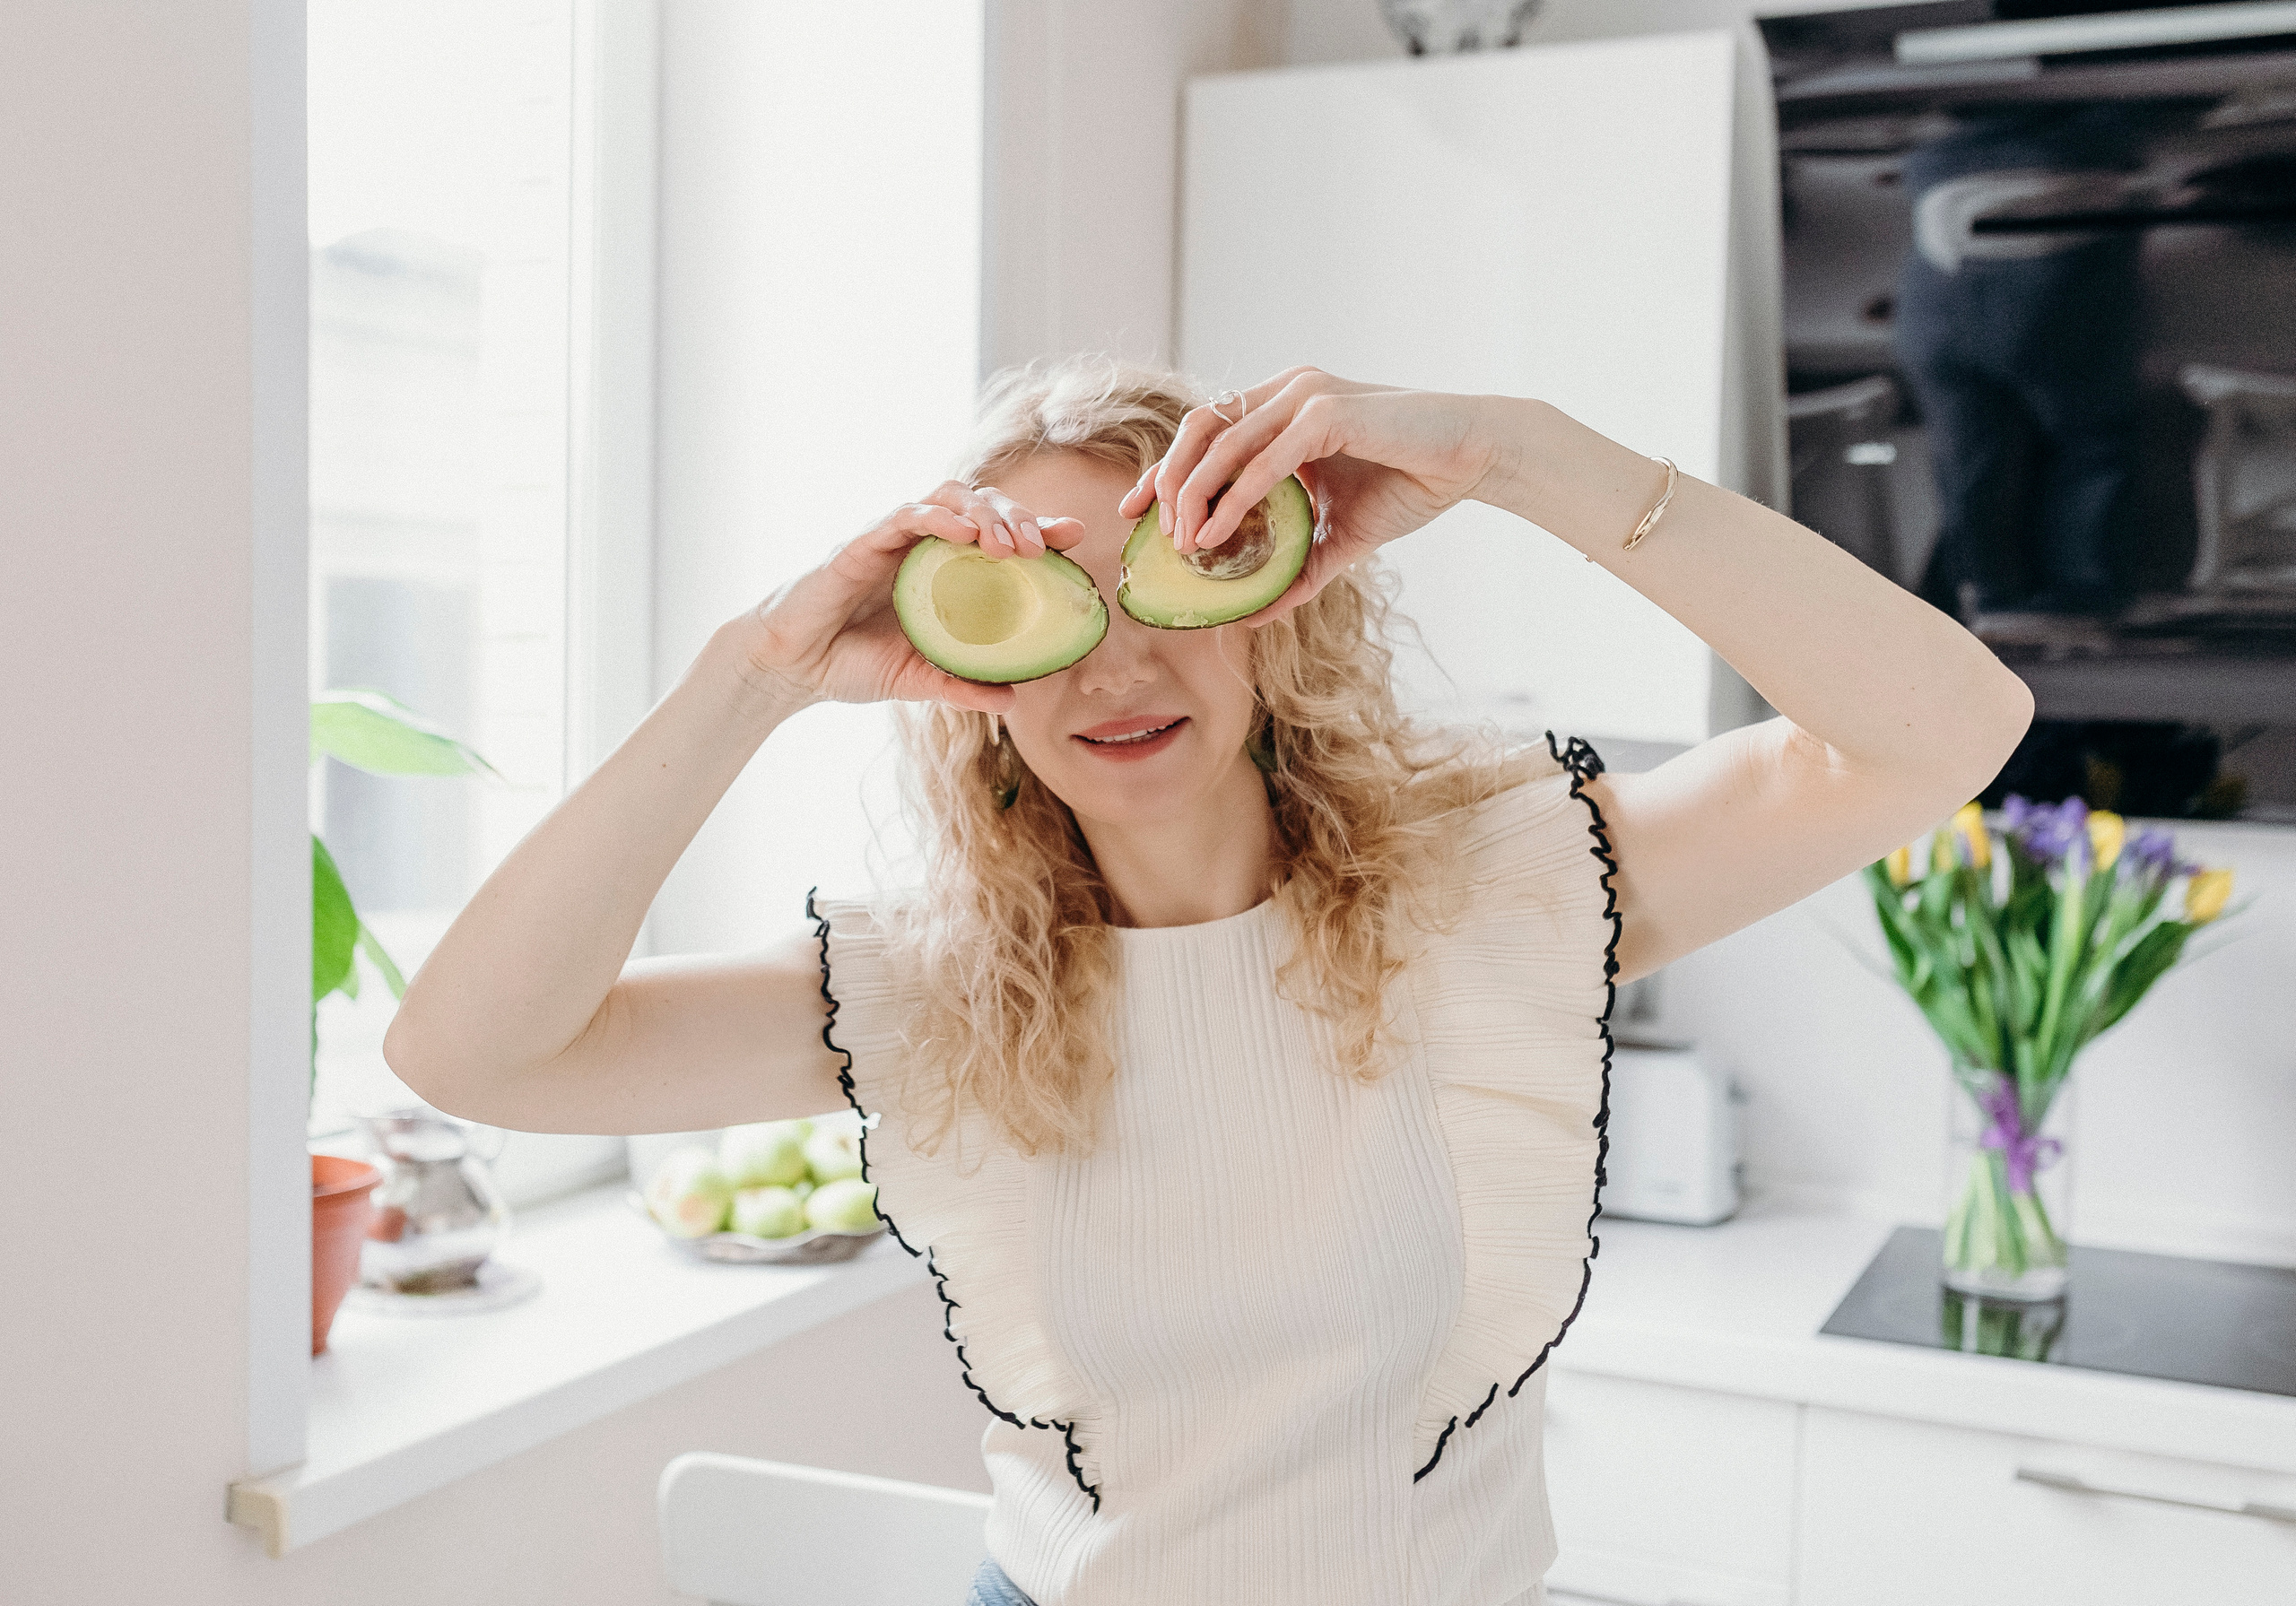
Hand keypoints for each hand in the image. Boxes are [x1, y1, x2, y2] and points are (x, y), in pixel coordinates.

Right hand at [736, 481, 1084, 714]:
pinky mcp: (861, 542)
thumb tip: (1013, 700)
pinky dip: (936, 517)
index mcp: (941, 570)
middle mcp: (921, 545)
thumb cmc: (849, 664)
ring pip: (947, 498)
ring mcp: (891, 538)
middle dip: (1018, 516)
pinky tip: (962, 530)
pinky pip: (904, 515)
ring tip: (1009, 545)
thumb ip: (962, 686)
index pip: (997, 536)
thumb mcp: (917, 680)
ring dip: (984, 513)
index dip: (1037, 530)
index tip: (1075, 539)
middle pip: (981, 504)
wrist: (789, 668)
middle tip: (1046, 546)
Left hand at [1115, 367, 1504, 622]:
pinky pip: (1264, 458)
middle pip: (1199, 428)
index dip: (1163, 471)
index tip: (1135, 513)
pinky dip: (1235, 499)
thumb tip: (1254, 614)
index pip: (1204, 431)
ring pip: (1223, 441)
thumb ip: (1296, 568)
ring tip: (1182, 543)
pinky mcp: (1328, 412)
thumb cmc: (1411, 484)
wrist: (1473, 459)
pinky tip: (1217, 534)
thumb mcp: (1339, 537)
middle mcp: (1286, 392)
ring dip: (1193, 494)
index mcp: (1282, 407)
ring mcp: (1305, 396)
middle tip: (1152, 532)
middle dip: (1165, 481)